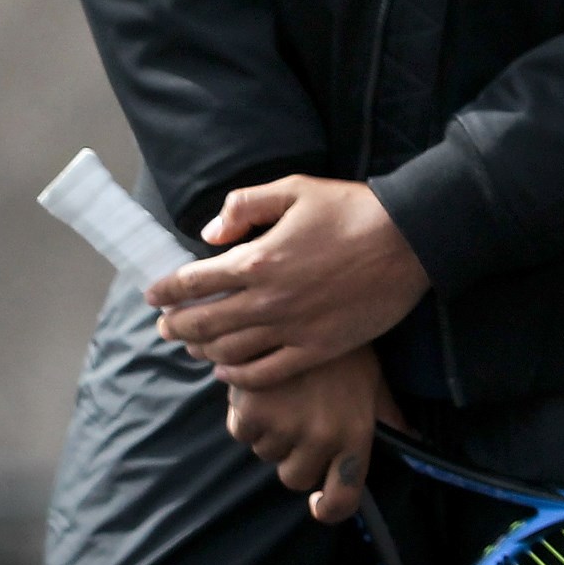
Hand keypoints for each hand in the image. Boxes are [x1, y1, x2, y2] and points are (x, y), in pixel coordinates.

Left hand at [148, 175, 430, 386]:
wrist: (409, 240)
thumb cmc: (352, 209)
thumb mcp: (296, 188)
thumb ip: (245, 205)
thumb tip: (210, 233)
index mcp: (257, 258)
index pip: (193, 282)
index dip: (166, 291)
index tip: (154, 296)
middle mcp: (266, 299)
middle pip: (202, 324)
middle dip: (175, 326)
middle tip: (165, 326)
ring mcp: (291, 329)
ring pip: (228, 352)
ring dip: (201, 351)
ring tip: (193, 347)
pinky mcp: (316, 349)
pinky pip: (264, 373)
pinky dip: (237, 376)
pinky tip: (227, 371)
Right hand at [224, 349, 409, 523]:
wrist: (302, 302)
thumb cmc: (342, 346)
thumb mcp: (373, 380)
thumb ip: (388, 416)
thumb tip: (413, 438)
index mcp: (356, 433)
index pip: (344, 497)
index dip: (328, 509)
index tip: (317, 504)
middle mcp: (322, 437)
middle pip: (295, 478)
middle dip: (292, 455)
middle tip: (297, 418)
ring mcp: (286, 427)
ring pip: (266, 453)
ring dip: (269, 432)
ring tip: (282, 394)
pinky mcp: (252, 412)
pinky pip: (241, 432)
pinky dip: (245, 413)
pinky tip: (259, 387)